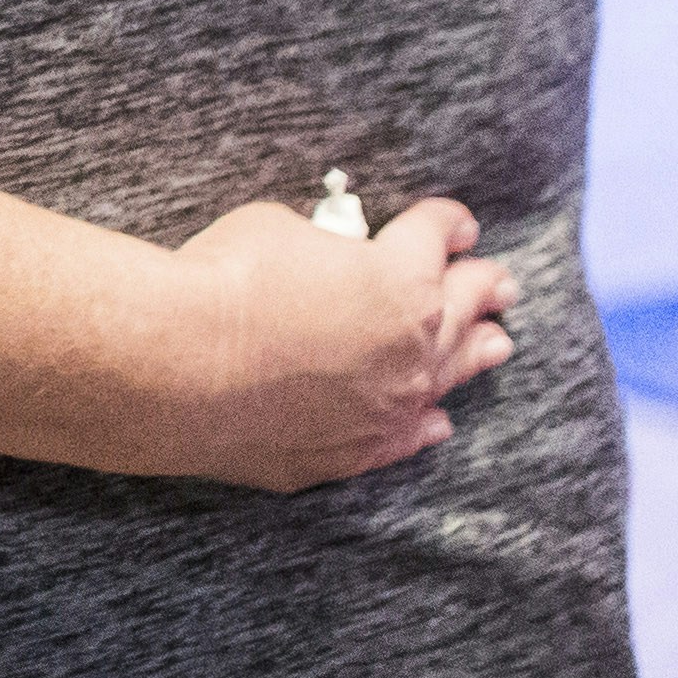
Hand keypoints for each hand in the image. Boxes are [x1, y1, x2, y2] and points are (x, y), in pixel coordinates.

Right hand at [153, 191, 514, 491]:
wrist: (180, 367)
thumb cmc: (224, 283)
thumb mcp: (277, 228)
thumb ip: (318, 245)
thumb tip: (319, 258)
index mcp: (402, 280)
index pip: (436, 238)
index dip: (447, 225)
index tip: (455, 225)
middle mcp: (412, 348)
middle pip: (463, 310)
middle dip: (482, 289)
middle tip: (498, 282)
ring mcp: (387, 408)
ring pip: (449, 377)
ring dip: (474, 354)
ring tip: (496, 345)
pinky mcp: (350, 452)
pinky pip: (407, 437)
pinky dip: (426, 423)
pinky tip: (438, 421)